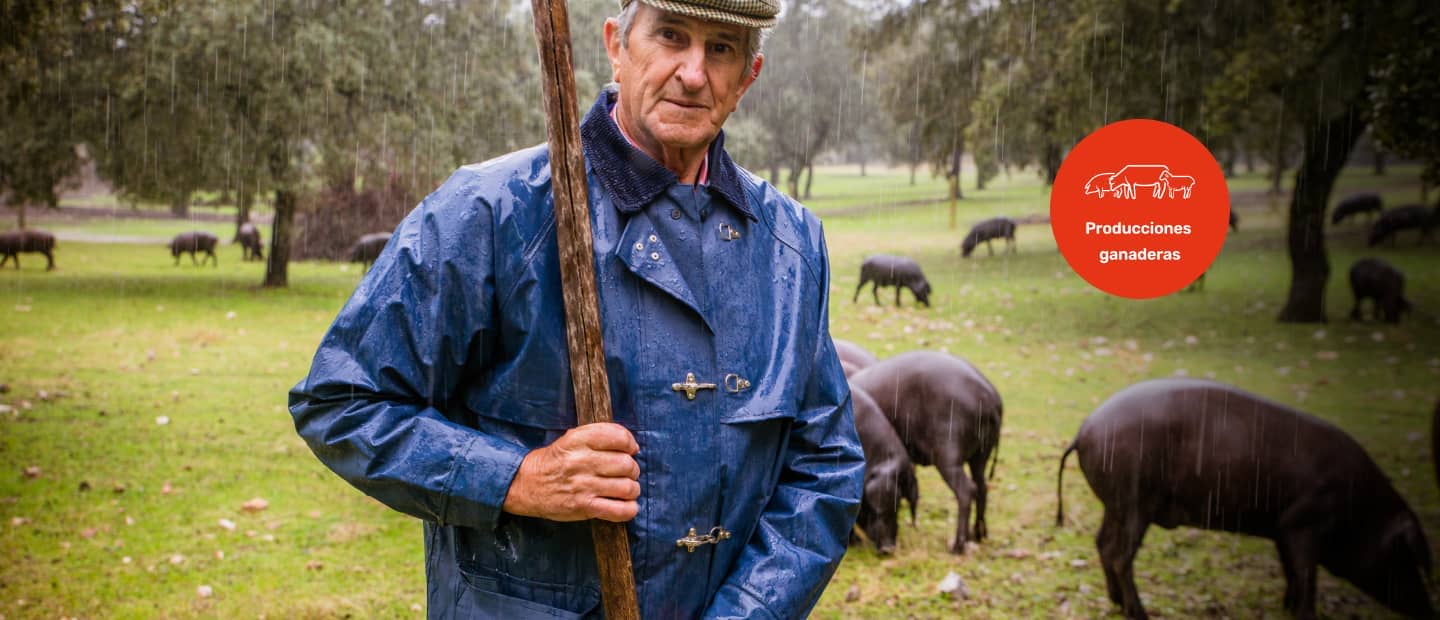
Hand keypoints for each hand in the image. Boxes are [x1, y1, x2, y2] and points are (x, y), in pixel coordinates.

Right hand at [502, 422, 640, 522]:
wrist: (525, 485)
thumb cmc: (554, 461)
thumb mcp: (570, 438)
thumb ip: (598, 436)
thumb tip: (632, 445)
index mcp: (577, 440)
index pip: (617, 436)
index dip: (629, 442)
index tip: (629, 449)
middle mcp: (581, 462)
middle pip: (626, 464)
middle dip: (632, 469)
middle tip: (626, 472)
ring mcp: (583, 486)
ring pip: (627, 487)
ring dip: (632, 489)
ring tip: (626, 489)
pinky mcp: (584, 507)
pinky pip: (620, 511)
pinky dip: (629, 509)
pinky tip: (626, 505)